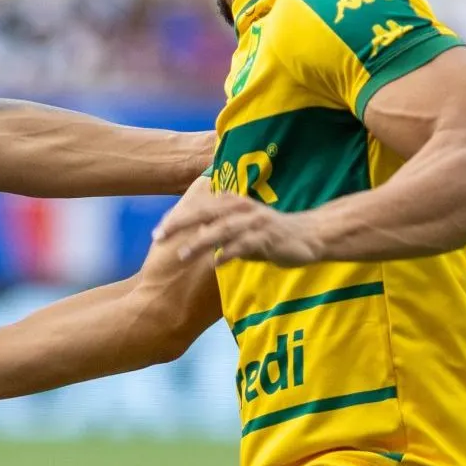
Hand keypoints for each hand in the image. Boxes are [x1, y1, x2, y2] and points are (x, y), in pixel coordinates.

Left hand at [152, 189, 324, 267]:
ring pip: (222, 229)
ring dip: (200, 242)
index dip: (176, 219)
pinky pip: (245, 244)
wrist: (309, 236)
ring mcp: (254, 221)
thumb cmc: (269, 234)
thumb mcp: (240, 229)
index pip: (197, 208)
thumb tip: (193, 237)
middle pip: (204, 213)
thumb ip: (218, 230)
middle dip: (179, 225)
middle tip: (158, 238)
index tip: (156, 232)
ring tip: (181, 255)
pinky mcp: (268, 236)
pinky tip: (215, 263)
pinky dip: (229, 253)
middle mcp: (240, 208)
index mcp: (231, 202)